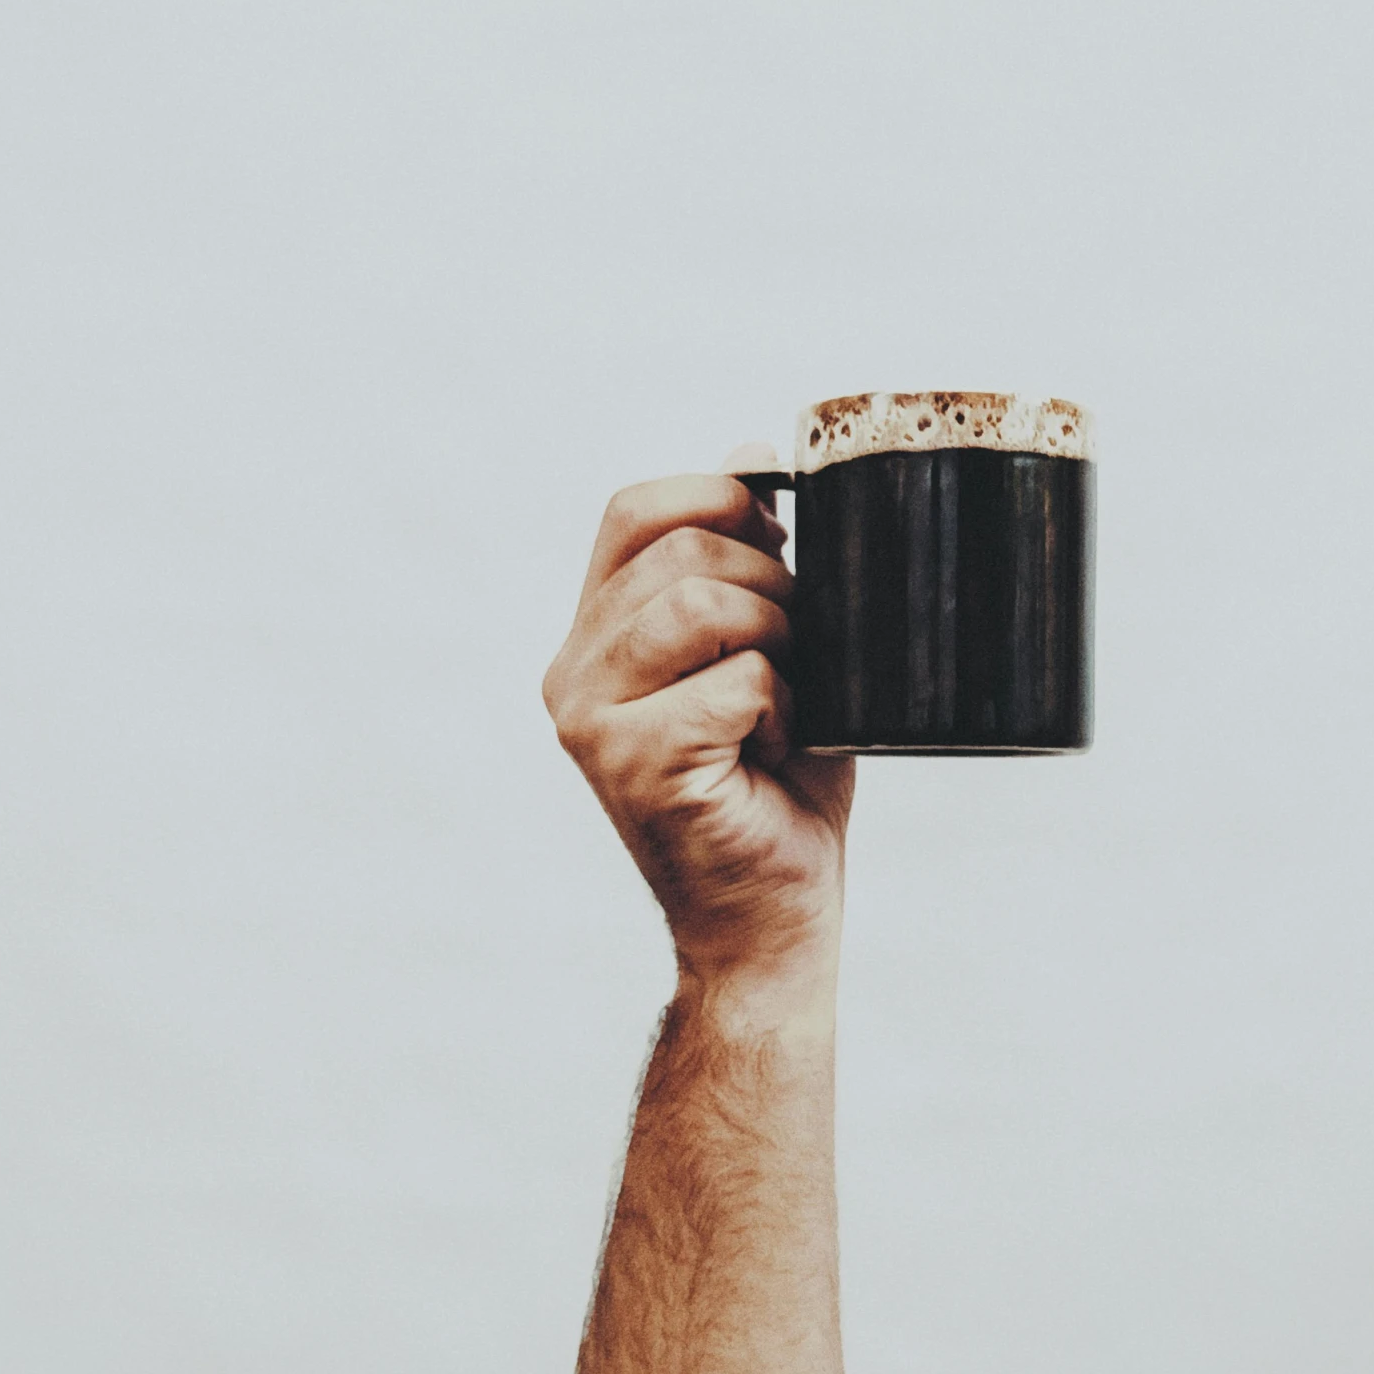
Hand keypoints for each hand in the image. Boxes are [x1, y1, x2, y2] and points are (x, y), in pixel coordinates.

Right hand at [543, 449, 854, 1028]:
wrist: (774, 921)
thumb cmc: (779, 786)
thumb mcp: (770, 650)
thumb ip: (749, 560)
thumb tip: (753, 452)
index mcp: (594, 636)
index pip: (632, 509)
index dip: (717, 498)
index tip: (781, 543)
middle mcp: (573, 672)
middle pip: (682, 547)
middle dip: (773, 580)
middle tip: (800, 650)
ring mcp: (592, 720)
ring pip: (705, 602)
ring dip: (780, 638)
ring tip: (788, 698)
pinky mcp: (633, 765)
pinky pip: (738, 679)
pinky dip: (785, 705)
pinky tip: (777, 749)